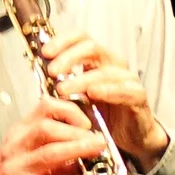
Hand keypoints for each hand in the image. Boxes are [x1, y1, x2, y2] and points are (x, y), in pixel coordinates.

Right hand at [0, 97, 108, 174]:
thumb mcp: (31, 156)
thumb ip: (56, 147)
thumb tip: (89, 143)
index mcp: (19, 133)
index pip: (44, 107)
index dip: (70, 111)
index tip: (87, 124)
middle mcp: (15, 147)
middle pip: (46, 128)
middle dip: (77, 132)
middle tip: (98, 141)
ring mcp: (15, 169)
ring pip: (48, 154)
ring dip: (77, 150)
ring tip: (97, 151)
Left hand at [40, 32, 165, 167]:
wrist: (124, 136)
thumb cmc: (99, 114)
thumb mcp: (75, 97)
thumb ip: (60, 83)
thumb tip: (36, 71)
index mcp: (96, 60)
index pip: (81, 38)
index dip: (63, 41)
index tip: (46, 52)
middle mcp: (112, 64)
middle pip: (92, 47)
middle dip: (69, 58)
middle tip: (52, 72)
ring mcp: (127, 79)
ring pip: (104, 71)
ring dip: (81, 79)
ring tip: (63, 89)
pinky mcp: (138, 96)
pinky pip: (125, 89)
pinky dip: (108, 90)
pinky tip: (93, 93)